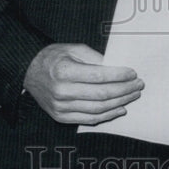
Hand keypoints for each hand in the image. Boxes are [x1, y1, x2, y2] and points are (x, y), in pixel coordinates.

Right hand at [23, 43, 143, 124]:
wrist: (29, 71)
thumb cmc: (54, 57)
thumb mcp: (74, 49)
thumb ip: (95, 58)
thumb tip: (118, 68)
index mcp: (64, 71)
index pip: (99, 76)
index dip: (119, 76)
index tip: (133, 73)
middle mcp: (61, 91)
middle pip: (101, 94)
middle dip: (124, 90)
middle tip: (138, 85)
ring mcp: (60, 107)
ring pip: (98, 109)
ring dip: (119, 103)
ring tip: (132, 96)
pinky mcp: (60, 117)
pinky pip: (88, 119)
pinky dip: (107, 116)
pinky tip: (119, 109)